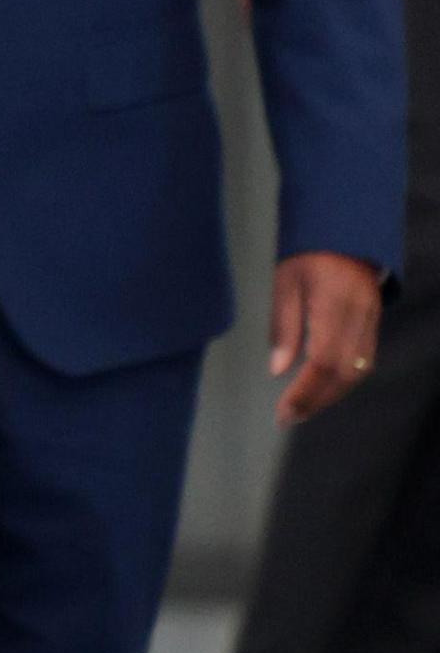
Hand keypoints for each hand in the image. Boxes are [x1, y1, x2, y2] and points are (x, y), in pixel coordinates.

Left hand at [269, 251, 382, 425]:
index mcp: (336, 306)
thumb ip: (284, 326)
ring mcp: (372, 321)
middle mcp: (360, 318)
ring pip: (359, 370)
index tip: (284, 410)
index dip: (305, 391)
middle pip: (344, 372)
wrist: (347, 235)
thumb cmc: (308, 256)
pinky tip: (323, 389)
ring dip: (332, 395)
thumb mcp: (285, 283)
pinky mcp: (375, 324)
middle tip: (289, 417)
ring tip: (302, 409)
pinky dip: (344, 381)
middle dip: (317, 400)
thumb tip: (278, 370)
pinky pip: (365, 360)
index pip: (323, 361)